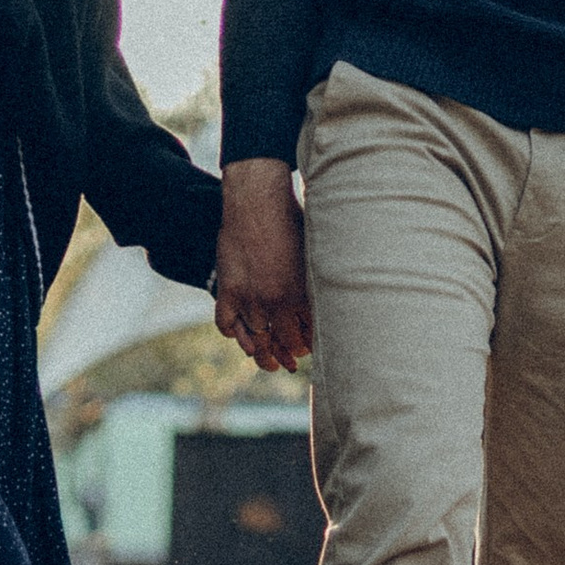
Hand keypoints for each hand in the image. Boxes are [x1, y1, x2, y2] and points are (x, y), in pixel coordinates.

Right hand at [214, 157, 312, 374]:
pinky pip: (227, 326)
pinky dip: (235, 335)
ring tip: (270, 363)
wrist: (257, 201)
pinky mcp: (227, 291)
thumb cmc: (292, 220)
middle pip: (285, 343)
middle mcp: (275, 302)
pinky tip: (244, 338)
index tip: (312, 349)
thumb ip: (318, 282)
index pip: (309, 334)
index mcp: (301, 293)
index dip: (312, 345)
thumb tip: (337, 302)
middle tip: (293, 359)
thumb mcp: (315, 252)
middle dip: (291, 354)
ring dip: (264, 356)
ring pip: (256, 342)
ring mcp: (249, 298)